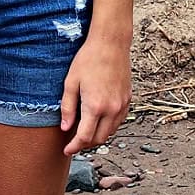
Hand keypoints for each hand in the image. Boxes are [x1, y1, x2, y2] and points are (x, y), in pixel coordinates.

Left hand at [60, 37, 131, 155]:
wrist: (111, 44)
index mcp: (95, 106)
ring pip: (111, 132)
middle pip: (99, 139)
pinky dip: (108, 126)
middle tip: (74, 142)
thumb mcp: (71, 83)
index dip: (74, 146)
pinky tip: (98, 120)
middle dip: (86, 144)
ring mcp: (122, 105)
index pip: (85, 137)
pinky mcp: (128, 100)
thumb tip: (66, 128)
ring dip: (98, 136)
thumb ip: (68, 108)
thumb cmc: (88, 60)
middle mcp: (112, 109)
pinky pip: (118, 121)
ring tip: (85, 131)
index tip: (67, 150)